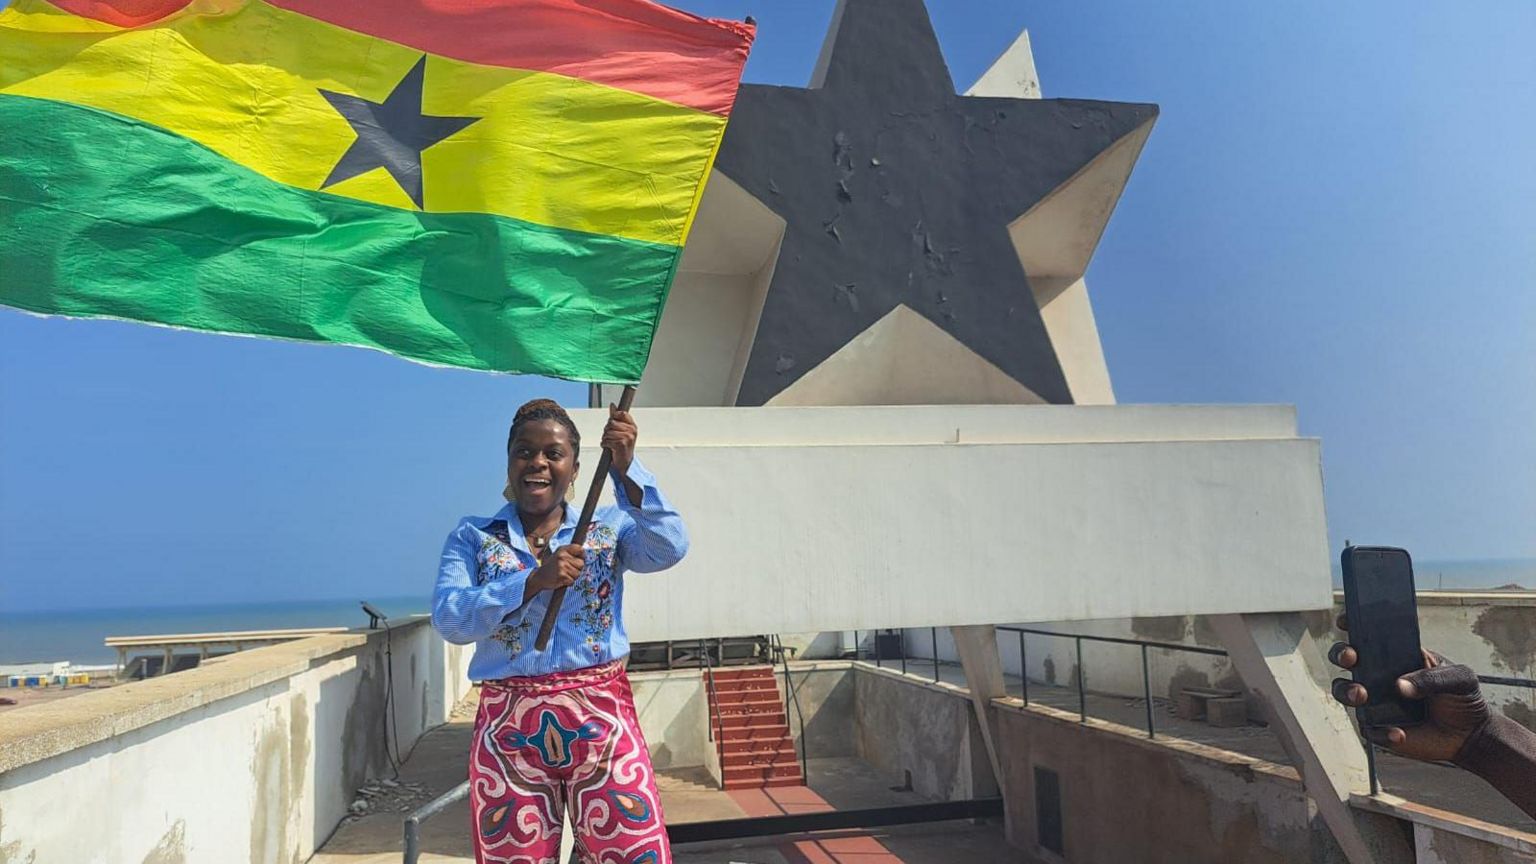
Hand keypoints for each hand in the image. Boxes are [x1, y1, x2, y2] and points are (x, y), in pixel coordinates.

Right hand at [528, 544, 583, 593]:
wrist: (539, 577)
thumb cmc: (552, 566)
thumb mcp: (559, 554)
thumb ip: (571, 553)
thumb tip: (585, 555)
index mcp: (563, 550)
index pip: (580, 549)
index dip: (582, 556)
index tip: (578, 559)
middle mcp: (562, 556)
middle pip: (581, 564)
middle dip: (577, 568)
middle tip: (568, 569)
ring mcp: (562, 566)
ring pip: (578, 574)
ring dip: (572, 576)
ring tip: (564, 574)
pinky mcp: (562, 576)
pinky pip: (572, 581)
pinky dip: (568, 582)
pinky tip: (561, 579)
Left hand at [601, 403, 636, 475]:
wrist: (625, 463)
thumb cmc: (622, 446)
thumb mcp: (621, 430)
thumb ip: (616, 417)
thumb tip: (612, 405)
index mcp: (632, 426)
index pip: (622, 414)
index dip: (614, 416)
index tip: (613, 423)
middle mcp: (632, 431)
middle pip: (611, 423)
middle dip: (607, 430)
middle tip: (611, 437)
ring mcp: (627, 438)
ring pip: (607, 432)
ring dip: (605, 439)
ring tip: (611, 443)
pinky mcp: (621, 444)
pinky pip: (606, 440)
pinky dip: (604, 444)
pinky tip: (609, 448)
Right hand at [1329, 614, 1489, 762]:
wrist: (1470, 735)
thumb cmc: (1463, 699)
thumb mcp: (1459, 678)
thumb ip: (1432, 677)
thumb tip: (1400, 685)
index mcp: (1398, 657)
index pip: (1370, 636)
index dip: (1352, 625)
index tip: (1345, 621)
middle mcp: (1380, 676)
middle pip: (1345, 659)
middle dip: (1341, 653)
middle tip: (1351, 657)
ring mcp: (1376, 701)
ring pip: (1344, 691)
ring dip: (1347, 690)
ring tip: (1362, 694)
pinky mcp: (1379, 727)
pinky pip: (1368, 728)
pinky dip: (1381, 731)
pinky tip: (1399, 733)